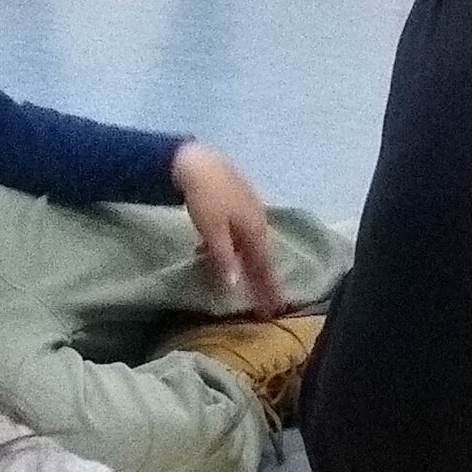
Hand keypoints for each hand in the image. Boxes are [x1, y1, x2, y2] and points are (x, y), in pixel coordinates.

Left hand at [171, 141, 283, 317]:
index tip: (272, 311)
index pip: (264, 268)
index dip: (267, 289)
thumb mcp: (213, 231)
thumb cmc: (207, 197)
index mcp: (255, 230)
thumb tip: (234, 286)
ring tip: (247, 282)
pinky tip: (224, 251)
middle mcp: (258, 221)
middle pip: (261, 256)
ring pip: (251, 244)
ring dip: (249, 264)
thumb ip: (224, 258)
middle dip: (263, 280)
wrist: (199, 161)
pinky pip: (242, 233)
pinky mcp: (238, 202)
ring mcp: (250, 210)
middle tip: (266, 302)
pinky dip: (237, 248)